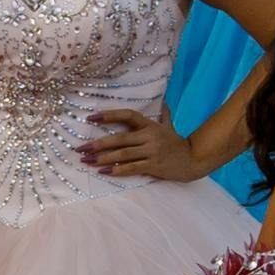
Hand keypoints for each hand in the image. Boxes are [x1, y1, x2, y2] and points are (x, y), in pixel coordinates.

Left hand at [81, 105, 207, 181]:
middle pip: (119, 138)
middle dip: (97, 144)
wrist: (194, 160)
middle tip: (80, 148)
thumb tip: (164, 102)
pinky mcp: (154, 166)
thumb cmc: (177, 144)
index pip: (127, 115)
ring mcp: (152, 151)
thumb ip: (164, 115)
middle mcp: (150, 136)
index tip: (91, 118)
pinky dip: (117, 170)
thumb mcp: (170, 127)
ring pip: (123, 154)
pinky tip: (104, 172)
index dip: (109, 115)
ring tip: (87, 161)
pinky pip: (132, 168)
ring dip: (102, 158)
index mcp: (150, 125)